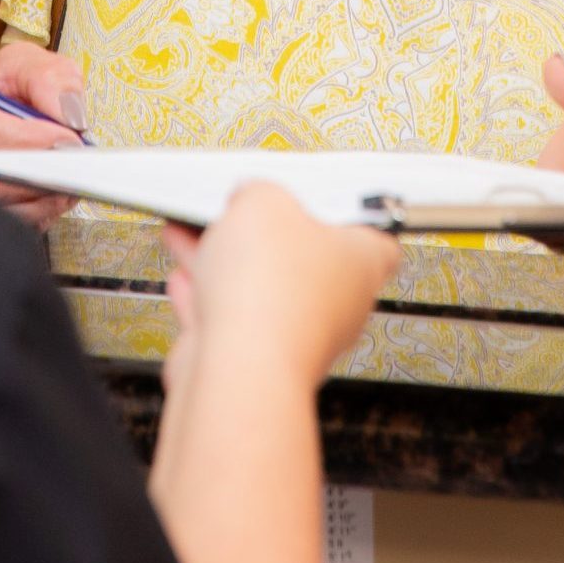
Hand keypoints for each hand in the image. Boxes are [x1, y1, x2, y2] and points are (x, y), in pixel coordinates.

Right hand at [0, 41, 86, 228]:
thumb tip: (70, 116)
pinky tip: (45, 199)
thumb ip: (48, 77)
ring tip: (65, 182)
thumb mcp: (16, 65)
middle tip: (74, 167)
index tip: (67, 140)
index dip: (27, 139)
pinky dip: (29, 218)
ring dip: (38, 200)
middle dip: (37, 174)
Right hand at [159, 183, 399, 395]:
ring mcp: (298, 336)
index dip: (345, 212)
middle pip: (305, 259)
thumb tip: (250, 199)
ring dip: (229, 260)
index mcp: (363, 263)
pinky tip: (189, 272)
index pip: (374, 235)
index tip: (320, 197)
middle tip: (242, 212)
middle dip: (267, 235)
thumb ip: (260, 193)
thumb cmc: (271, 295)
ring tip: (199, 231)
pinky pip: (233, 316)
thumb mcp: (264, 202)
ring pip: (263, 288)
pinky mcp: (258, 358)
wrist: (238, 369)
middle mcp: (338, 305)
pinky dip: (209, 293)